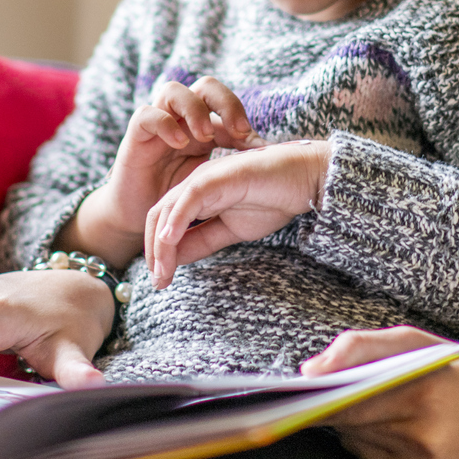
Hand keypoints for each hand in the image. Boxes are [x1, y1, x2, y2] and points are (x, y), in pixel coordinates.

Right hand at [67, 77, 263, 265]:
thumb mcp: (211, 179)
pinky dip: (164, 124)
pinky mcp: (135, 136)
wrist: (140, 217)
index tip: (258, 145)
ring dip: (194, 110)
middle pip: (204, 87)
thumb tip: (267, 152)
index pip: (225, 103)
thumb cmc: (179, 198)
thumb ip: (233, 163)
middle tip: (239, 130)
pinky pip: (146, 115)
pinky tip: (180, 143)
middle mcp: (180, 119)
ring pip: (173, 91)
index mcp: (203, 125)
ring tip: (206, 136)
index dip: (243, 117)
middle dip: (224, 102)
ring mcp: (157, 124)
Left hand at [142, 139, 329, 286]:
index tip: (162, 279)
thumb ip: (204, 241)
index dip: (158, 251)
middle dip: (154, 251)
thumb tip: (176, 259)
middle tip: (160, 281)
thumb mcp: (231, 230)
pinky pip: (188, 200)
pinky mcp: (217, 177)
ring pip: (168, 211)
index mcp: (196, 195)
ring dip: (161, 245)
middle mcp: (194, 184)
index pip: (165, 222)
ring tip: (163, 272)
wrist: (305, 178)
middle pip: (158, 217)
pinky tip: (169, 241)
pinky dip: (175, 221)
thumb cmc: (274, 199)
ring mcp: (204, 178)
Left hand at [302, 327, 458, 458]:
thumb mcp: (420, 343)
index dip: (317, 398)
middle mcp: (420, 442)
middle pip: (347, 425)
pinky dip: (375, 450)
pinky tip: (402, 437)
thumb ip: (361, 347)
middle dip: (342, 406)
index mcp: (423, 396)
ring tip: (392, 411)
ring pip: (355, 446)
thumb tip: (309, 370)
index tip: (294, 393)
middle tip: (348, 389)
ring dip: (359, 428)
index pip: (347, 402)